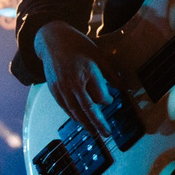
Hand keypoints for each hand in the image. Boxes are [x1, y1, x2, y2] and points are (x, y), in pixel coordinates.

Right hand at [34, 22, 112, 142]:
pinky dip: (73, 115)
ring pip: (75, 111)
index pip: (100, 96)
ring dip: (85, 123)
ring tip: (94, 132)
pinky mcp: (53, 89)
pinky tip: (80, 121)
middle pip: (88, 108)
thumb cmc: (79, 46)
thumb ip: (111, 72)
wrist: (52, 40)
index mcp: (87, 72)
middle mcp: (74, 82)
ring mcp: (62, 87)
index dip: (107, 100)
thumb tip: (122, 87)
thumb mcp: (99, 55)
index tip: (111, 101)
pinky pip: (64, 107)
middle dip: (98, 123)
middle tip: (107, 134)